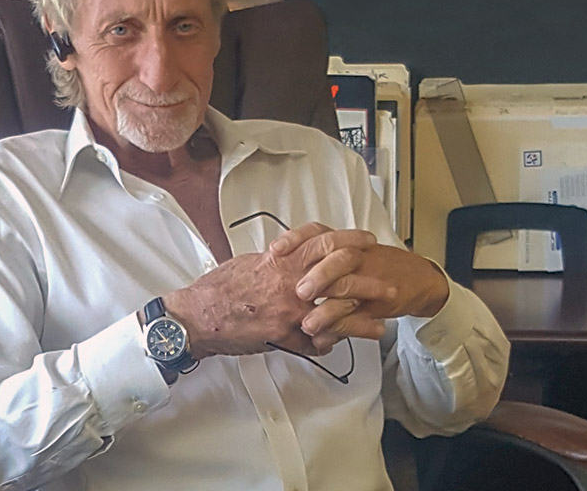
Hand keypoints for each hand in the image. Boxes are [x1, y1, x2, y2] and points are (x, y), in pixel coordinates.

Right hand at [163, 228, 378, 358]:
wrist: (197, 316)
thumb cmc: (218, 288)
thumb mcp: (249, 263)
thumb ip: (275, 262)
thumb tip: (289, 257)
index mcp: (281, 262)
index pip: (324, 244)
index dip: (349, 240)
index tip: (367, 241)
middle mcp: (290, 285)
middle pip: (340, 279)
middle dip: (368, 281)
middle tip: (388, 284)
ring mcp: (289, 313)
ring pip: (335, 313)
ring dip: (362, 318)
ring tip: (380, 323)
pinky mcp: (283, 337)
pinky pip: (315, 342)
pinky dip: (330, 343)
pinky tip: (344, 344)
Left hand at [271, 223, 448, 352]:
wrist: (415, 277)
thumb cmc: (372, 264)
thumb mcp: (346, 251)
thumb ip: (315, 255)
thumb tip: (275, 262)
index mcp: (341, 242)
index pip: (316, 232)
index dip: (295, 239)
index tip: (275, 251)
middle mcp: (354, 257)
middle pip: (334, 257)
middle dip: (316, 274)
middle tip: (299, 292)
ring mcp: (367, 280)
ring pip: (346, 289)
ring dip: (325, 311)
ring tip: (307, 325)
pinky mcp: (376, 303)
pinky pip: (356, 317)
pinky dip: (339, 330)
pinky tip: (322, 340)